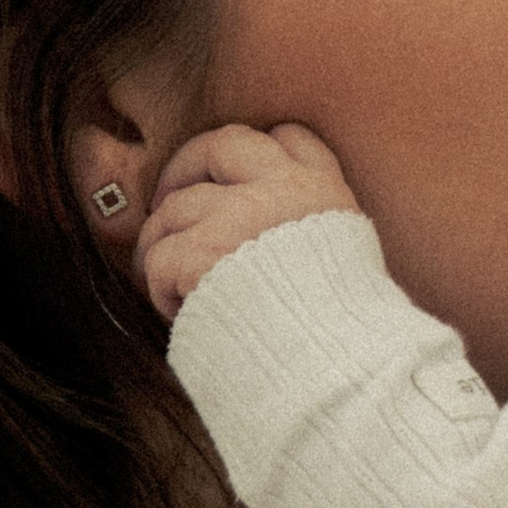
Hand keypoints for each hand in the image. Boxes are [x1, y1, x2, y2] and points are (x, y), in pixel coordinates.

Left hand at [135, 121, 360, 320]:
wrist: (334, 370)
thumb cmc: (337, 332)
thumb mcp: (349, 260)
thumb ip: (311, 229)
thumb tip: (268, 232)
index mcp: (322, 191)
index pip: (288, 137)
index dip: (257, 151)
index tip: (236, 181)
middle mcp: (281, 190)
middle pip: (217, 146)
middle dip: (184, 169)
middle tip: (168, 204)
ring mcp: (238, 217)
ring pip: (174, 209)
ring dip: (163, 245)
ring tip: (172, 282)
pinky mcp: (201, 254)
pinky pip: (159, 259)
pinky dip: (160, 290)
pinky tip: (180, 314)